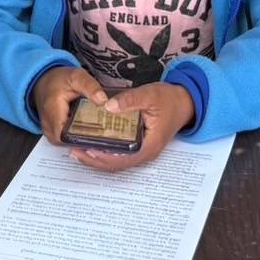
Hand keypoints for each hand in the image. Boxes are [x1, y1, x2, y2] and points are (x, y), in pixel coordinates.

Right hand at [32, 66, 107, 144]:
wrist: (43, 81)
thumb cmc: (59, 79)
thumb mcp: (77, 77)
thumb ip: (90, 87)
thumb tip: (103, 101)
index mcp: (52, 111)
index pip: (66, 135)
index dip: (83, 138)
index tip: (100, 133)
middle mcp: (48, 125)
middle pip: (68, 143)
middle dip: (85, 140)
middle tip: (104, 133)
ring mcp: (48, 131)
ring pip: (67, 144)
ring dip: (81, 140)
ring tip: (98, 133)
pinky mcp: (51, 133)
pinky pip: (65, 141)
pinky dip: (76, 138)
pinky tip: (88, 131)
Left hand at [71, 82, 194, 172]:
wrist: (184, 102)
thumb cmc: (169, 99)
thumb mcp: (149, 95)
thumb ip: (129, 100)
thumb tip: (108, 106)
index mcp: (149, 146)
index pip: (121, 159)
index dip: (101, 157)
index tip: (84, 150)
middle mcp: (145, 154)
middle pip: (116, 165)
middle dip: (94, 160)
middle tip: (74, 151)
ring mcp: (142, 152)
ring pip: (117, 161)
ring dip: (98, 158)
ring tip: (78, 149)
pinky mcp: (140, 146)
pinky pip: (120, 154)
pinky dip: (106, 152)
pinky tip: (93, 143)